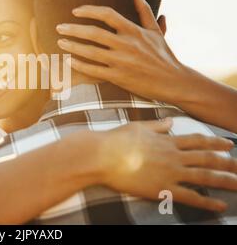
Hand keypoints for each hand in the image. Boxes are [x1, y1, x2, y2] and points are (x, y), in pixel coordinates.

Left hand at [56, 0, 191, 104]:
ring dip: (72, 46)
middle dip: (73, 29)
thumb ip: (144, 10)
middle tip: (59, 27)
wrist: (173, 81)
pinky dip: (80, 65)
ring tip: (60, 41)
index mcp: (134, 30)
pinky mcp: (118, 77)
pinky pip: (94, 70)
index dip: (89, 11)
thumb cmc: (163, 55)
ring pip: (91, 52)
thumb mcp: (154, 31)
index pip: (107, 14)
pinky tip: (69, 61)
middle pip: (94, 33)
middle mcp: (126, 44)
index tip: (75, 11)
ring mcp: (121, 61)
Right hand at [90, 118, 236, 211]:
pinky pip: (191, 196)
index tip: (229, 143)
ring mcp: (170, 172)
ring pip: (205, 176)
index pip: (197, 140)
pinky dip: (208, 201)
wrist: (103, 155)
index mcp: (167, 141)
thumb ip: (157, 125)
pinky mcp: (163, 188)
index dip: (215, 142)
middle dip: (228, 162)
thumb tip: (171, 121)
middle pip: (207, 158)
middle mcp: (173, 155)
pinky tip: (221, 204)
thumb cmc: (116, 140)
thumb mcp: (138, 127)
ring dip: (226, 180)